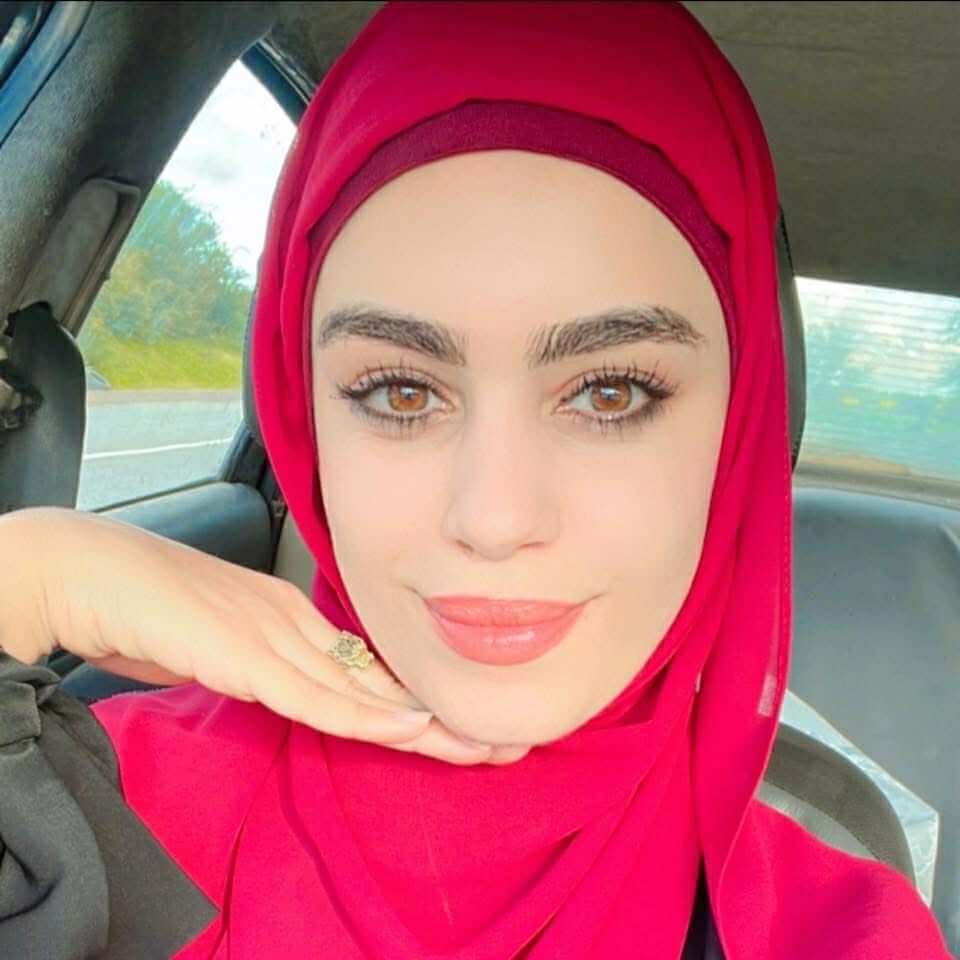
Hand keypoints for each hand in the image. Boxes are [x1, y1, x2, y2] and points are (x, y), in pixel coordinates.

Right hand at [0, 507, 528, 765]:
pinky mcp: (242, 651)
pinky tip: (409, 726)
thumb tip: (288, 688)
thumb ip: (257, 666)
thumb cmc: (148, 610)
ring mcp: (270, 632)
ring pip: (361, 687)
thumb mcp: (218, 645)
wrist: (89, 573)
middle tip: (505, 737)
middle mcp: (294, 619)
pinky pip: (313, 692)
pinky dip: (363, 713)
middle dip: (441, 714)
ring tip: (481, 745)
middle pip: (377, 678)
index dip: (413, 699)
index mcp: (290, 615)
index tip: (457, 725)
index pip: (364, 668)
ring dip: (423, 722)